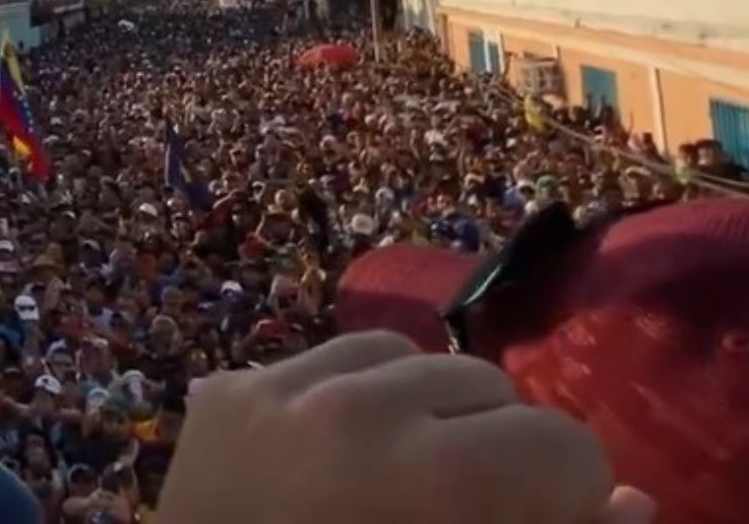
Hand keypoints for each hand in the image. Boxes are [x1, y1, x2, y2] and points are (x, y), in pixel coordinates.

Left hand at [160, 331, 654, 523]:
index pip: (558, 445)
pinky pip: (327, 356)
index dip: (564, 495)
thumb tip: (633, 501)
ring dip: (425, 408)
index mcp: (428, 472)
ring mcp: (278, 387)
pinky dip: (351, 394)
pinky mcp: (228, 389)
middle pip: (487, 386)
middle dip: (496, 447)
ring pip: (409, 355)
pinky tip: (343, 450)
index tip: (538, 523)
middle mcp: (353, 405)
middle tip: (467, 508)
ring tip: (407, 472)